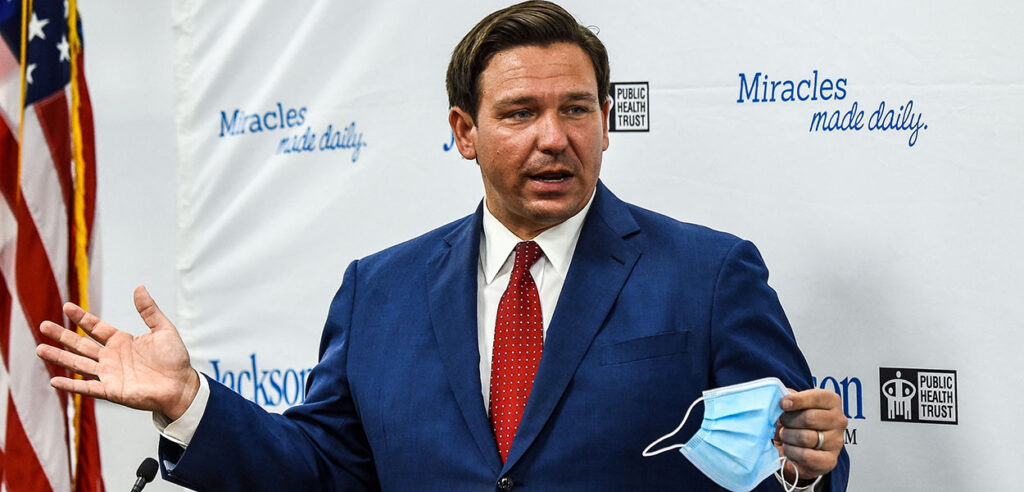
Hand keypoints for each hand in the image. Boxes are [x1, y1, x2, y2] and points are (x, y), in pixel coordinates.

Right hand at [35, 286, 199, 419]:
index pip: (95, 328)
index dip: (81, 317)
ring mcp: (109, 374)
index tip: (66, 306)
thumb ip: (149, 311)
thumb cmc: (175, 359)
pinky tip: (54, 381)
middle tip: (42, 325)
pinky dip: (71, 385)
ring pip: (78, 364)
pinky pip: (87, 387)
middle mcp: (111, 357)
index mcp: (122, 341)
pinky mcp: (111, 390)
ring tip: (40, 349)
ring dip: (59, 357)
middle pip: (81, 344)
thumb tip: (139, 287)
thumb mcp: (164, 330)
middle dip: (62, 335)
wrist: (181, 386)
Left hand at [774, 388, 846, 484]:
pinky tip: (790, 449)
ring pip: (805, 437)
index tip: (783, 404)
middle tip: (783, 423)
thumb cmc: (798, 422)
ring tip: (786, 436)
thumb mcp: (795, 405)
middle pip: (809, 418)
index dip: (798, 400)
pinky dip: (792, 452)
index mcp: (831, 402)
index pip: (817, 397)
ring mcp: (836, 441)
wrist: (801, 448)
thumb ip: (789, 398)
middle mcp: (838, 421)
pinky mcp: (830, 460)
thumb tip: (783, 398)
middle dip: (788, 421)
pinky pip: (806, 456)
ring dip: (788, 437)